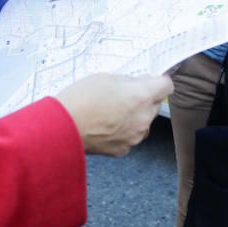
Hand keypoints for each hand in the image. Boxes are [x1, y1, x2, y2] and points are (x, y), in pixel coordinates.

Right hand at [56, 74, 172, 156]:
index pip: (166, 86)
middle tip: (121, 94)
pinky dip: (123, 130)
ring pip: (143, 122)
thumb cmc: (80, 99)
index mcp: (141, 96)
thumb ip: (127, 81)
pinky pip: (130, 136)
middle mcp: (143, 118)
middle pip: (154, 105)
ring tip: (110, 111)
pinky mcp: (123, 149)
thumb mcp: (105, 77)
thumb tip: (137, 84)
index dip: (158, 82)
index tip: (150, 81)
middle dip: (143, 99)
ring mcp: (134, 136)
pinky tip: (105, 124)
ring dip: (134, 116)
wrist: (62, 127)